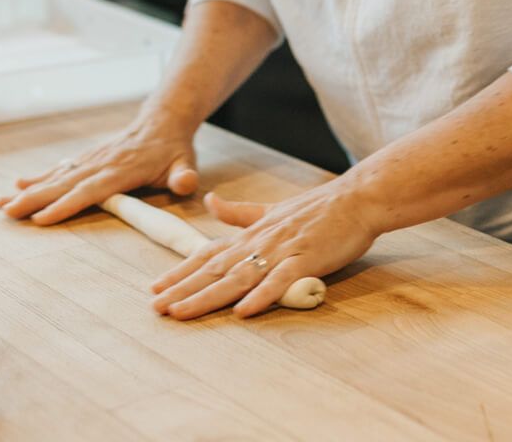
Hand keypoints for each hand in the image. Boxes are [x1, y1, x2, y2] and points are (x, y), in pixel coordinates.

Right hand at [0, 111, 197, 224]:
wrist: (163, 119)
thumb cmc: (173, 148)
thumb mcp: (185, 162)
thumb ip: (184, 176)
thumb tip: (186, 183)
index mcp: (122, 169)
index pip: (91, 190)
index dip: (66, 204)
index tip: (41, 218)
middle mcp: (101, 163)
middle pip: (64, 183)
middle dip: (34, 199)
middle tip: (7, 212)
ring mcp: (91, 159)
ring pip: (57, 176)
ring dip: (29, 191)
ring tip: (2, 203)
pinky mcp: (88, 157)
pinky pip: (60, 169)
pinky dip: (38, 177)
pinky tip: (18, 185)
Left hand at [150, 173, 377, 318]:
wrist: (356, 199)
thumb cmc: (318, 208)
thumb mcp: (272, 209)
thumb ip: (239, 213)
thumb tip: (210, 202)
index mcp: (252, 233)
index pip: (209, 253)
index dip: (182, 271)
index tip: (156, 287)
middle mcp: (260, 242)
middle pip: (215, 268)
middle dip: (183, 288)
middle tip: (156, 305)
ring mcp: (281, 250)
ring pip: (238, 277)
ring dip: (207, 296)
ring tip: (181, 311)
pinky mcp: (305, 260)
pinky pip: (280, 281)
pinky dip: (261, 296)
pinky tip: (243, 312)